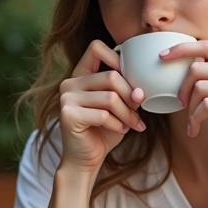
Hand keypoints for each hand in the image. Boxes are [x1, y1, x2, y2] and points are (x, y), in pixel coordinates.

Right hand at [57, 39, 145, 172]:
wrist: (86, 160)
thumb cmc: (104, 131)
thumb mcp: (119, 107)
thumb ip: (126, 92)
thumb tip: (140, 90)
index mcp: (80, 75)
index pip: (96, 48)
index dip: (117, 59)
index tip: (130, 81)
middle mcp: (69, 83)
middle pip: (111, 76)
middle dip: (130, 96)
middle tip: (138, 112)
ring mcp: (66, 98)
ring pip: (110, 97)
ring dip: (127, 114)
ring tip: (132, 124)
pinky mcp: (68, 115)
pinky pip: (103, 115)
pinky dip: (117, 124)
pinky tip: (120, 130)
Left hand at [164, 40, 207, 174]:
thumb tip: (189, 66)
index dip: (182, 49)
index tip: (162, 57)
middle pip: (198, 68)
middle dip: (182, 87)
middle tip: (181, 103)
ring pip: (200, 87)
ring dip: (189, 108)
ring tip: (191, 121)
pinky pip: (207, 106)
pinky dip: (195, 119)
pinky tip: (194, 130)